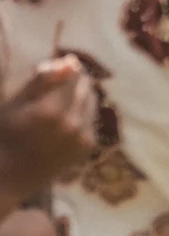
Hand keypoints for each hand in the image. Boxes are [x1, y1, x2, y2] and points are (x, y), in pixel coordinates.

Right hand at [0, 56, 96, 206]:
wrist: (13, 173)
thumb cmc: (8, 133)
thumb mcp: (16, 102)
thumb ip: (42, 81)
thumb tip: (71, 62)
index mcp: (51, 112)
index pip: (74, 76)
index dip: (68, 67)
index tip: (60, 65)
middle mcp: (73, 124)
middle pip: (87, 87)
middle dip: (77, 80)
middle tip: (60, 81)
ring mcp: (84, 137)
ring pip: (92, 102)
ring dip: (82, 94)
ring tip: (61, 99)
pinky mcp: (89, 146)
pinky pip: (92, 118)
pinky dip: (83, 112)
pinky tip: (65, 117)